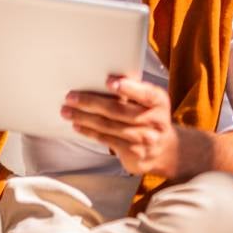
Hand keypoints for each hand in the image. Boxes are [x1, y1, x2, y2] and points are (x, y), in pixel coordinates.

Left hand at [62, 75, 184, 177]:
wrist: (165, 150)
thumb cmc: (151, 117)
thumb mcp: (150, 101)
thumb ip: (134, 91)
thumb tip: (102, 78)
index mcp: (159, 102)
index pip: (145, 93)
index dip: (128, 87)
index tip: (110, 81)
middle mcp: (154, 121)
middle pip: (118, 110)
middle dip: (91, 102)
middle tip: (71, 97)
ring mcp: (144, 139)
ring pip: (108, 126)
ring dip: (84, 117)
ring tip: (67, 111)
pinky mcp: (133, 153)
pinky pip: (106, 139)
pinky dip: (89, 131)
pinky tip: (77, 125)